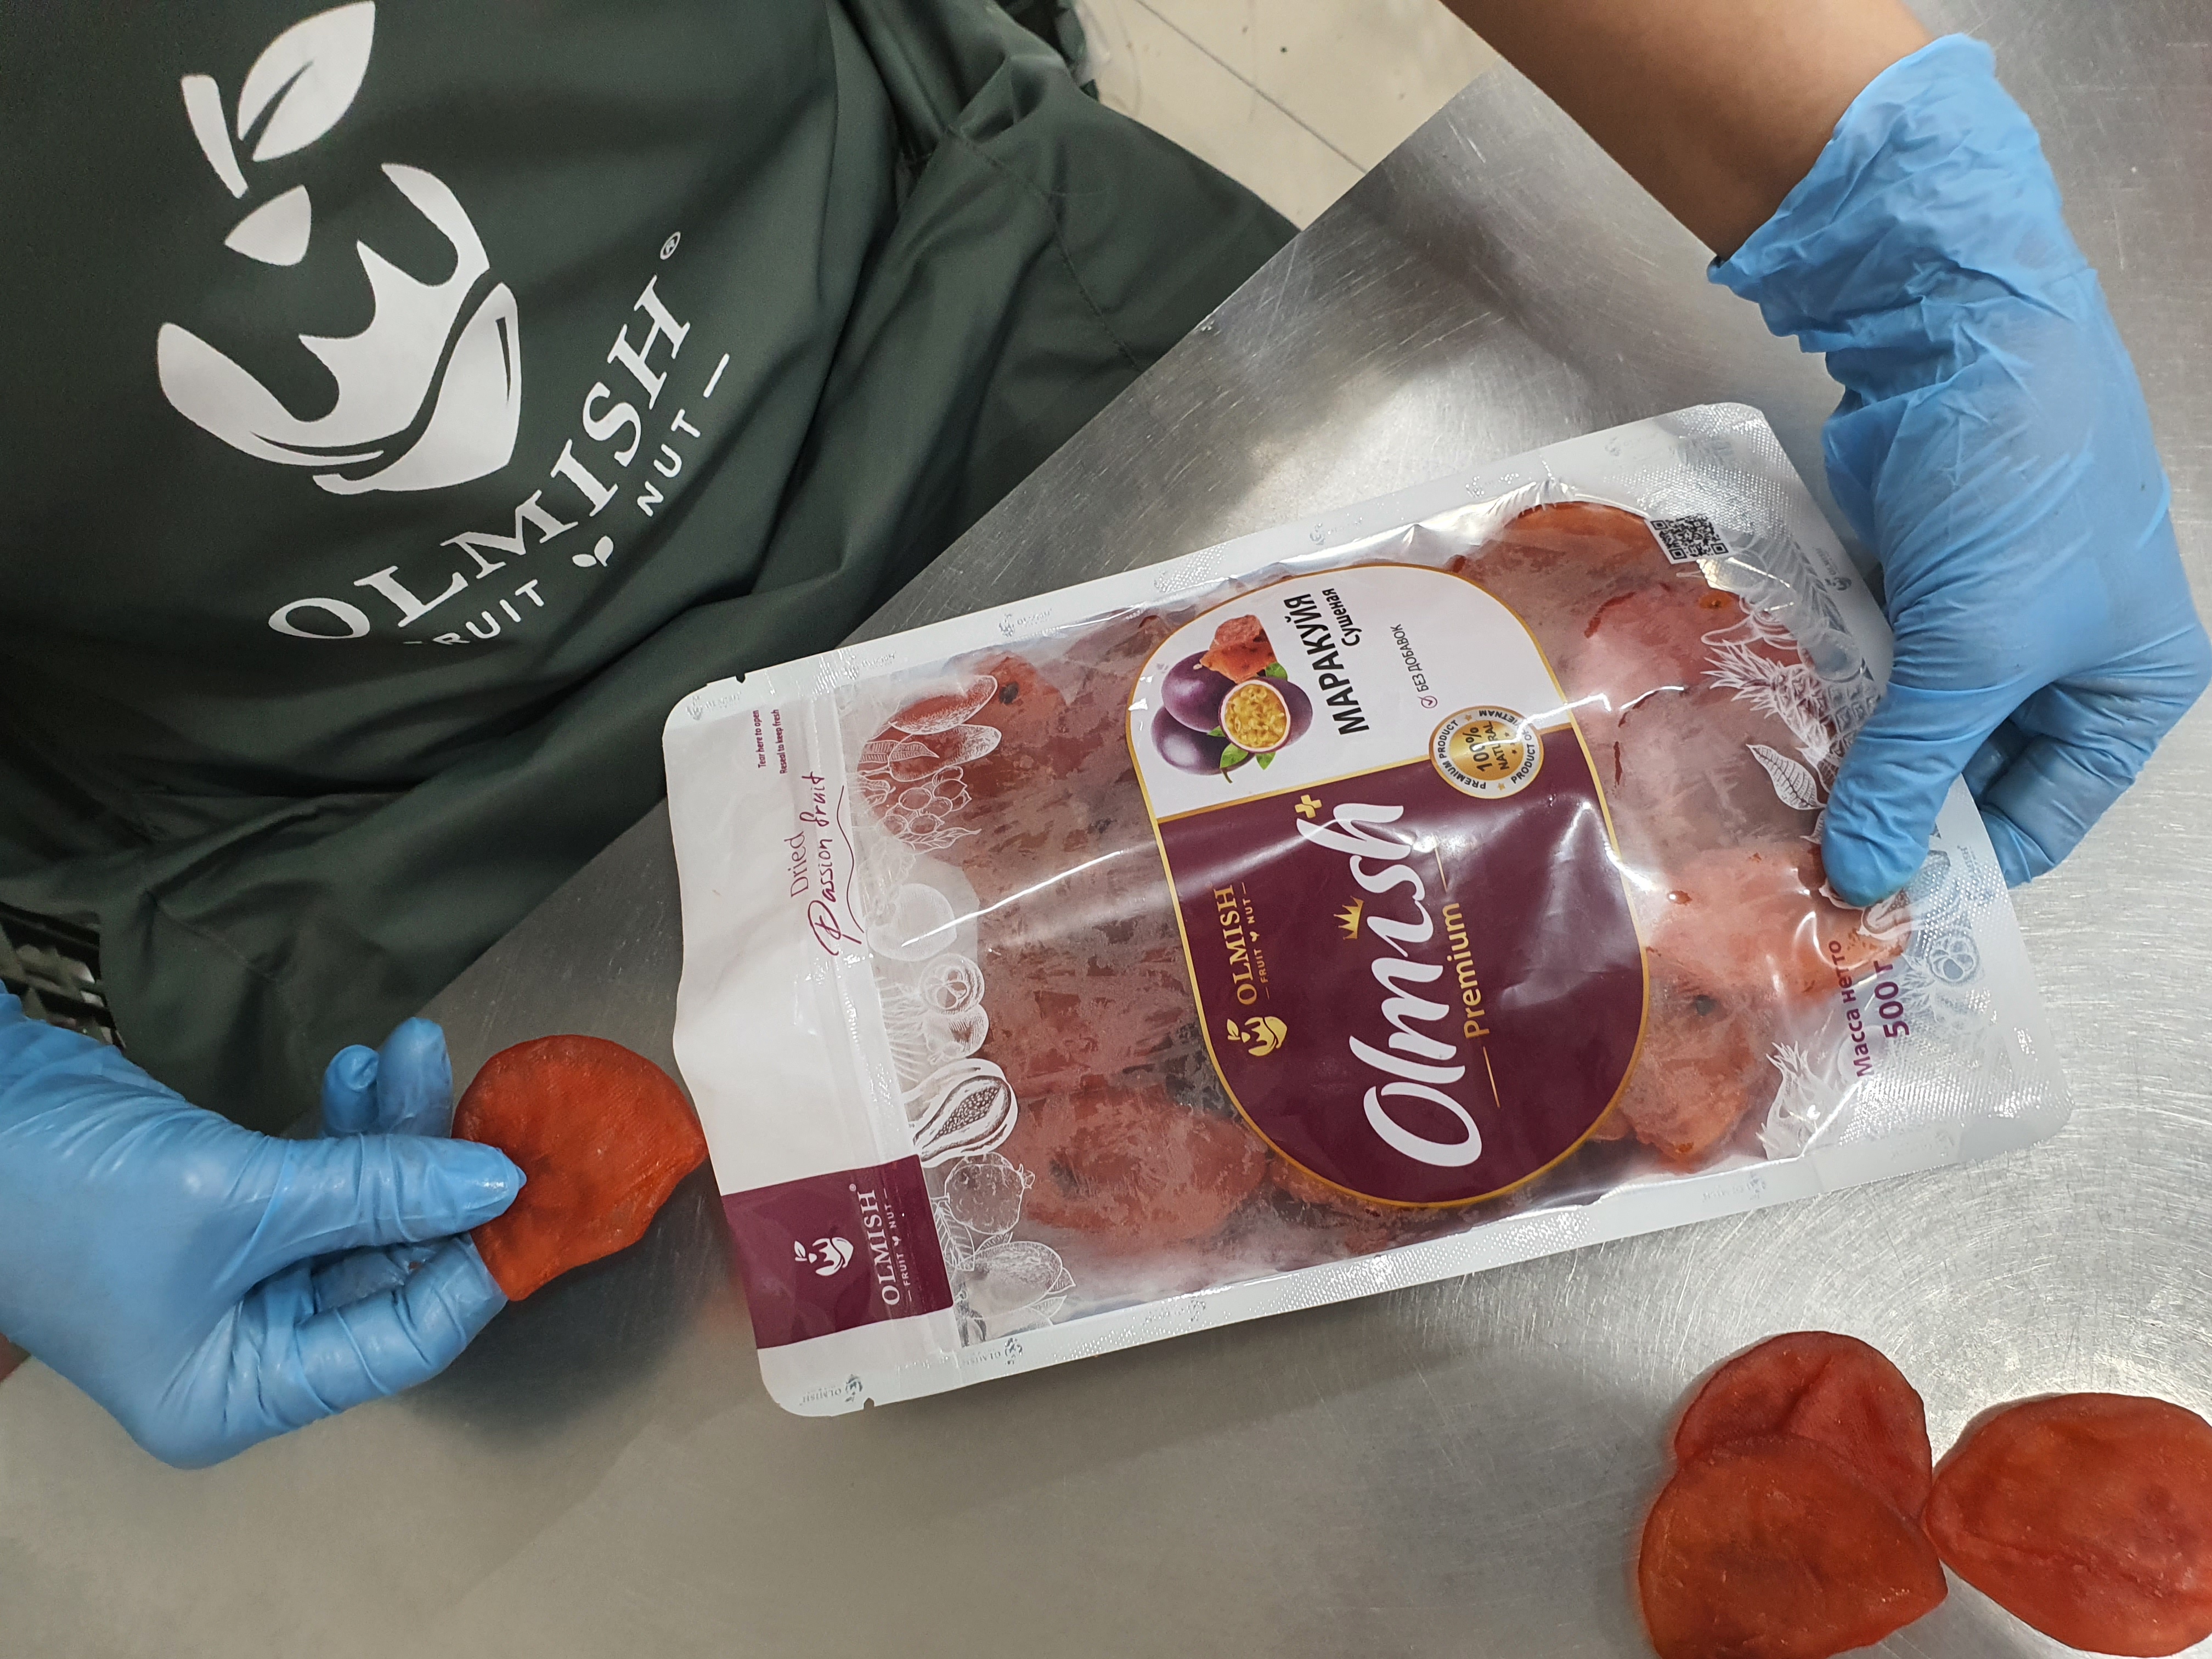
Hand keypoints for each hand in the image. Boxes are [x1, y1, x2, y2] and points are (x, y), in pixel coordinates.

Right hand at [0, 999, 521, 1466]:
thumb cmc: (57, 1192)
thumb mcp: (236, 1195)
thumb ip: (374, 1189)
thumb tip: (497, 1181)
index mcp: (236, 1392)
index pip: (401, 1343)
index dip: (475, 1269)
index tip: (538, 1198)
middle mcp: (247, 1348)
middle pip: (390, 1268)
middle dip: (440, 1176)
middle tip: (492, 1102)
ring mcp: (241, 1277)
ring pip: (364, 1207)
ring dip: (396, 1129)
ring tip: (418, 1052)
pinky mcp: (234, 1211)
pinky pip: (322, 1175)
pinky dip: (348, 1123)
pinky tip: (365, 1069)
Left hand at [1714, 36, 2210, 902]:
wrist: (1966, 340)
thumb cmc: (2017, 498)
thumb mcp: (1973, 653)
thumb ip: (1911, 769)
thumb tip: (1862, 876)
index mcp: (2122, 692)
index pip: (2042, 821)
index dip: (1962, 869)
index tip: (1869, 913)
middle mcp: (2059, 664)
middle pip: (1965, 777)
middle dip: (1888, 814)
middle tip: (1792, 871)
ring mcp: (1979, 620)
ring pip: (1905, 724)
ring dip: (1843, 760)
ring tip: (1761, 818)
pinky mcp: (1910, 583)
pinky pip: (1864, 668)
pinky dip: (1822, 699)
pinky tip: (1759, 742)